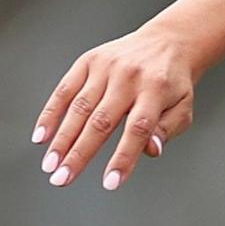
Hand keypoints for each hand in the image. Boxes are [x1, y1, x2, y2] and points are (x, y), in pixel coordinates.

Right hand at [35, 23, 198, 192]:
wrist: (167, 42)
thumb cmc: (173, 83)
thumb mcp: (183, 107)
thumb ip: (167, 130)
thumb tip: (151, 150)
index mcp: (155, 90)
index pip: (137, 129)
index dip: (123, 158)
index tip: (110, 183)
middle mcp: (128, 77)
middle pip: (100, 121)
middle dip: (79, 154)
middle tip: (62, 179)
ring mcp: (106, 67)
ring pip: (79, 108)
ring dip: (61, 139)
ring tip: (50, 166)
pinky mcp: (88, 61)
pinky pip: (65, 90)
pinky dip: (51, 114)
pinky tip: (41, 137)